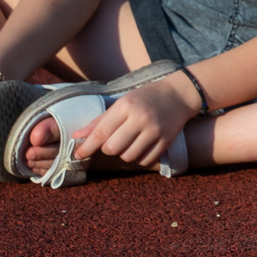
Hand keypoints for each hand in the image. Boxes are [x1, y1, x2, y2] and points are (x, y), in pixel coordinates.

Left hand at [68, 75, 198, 170]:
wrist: (179, 94)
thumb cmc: (145, 98)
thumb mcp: (122, 102)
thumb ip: (99, 121)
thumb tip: (76, 137)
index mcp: (126, 106)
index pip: (101, 133)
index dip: (86, 147)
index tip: (77, 155)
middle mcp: (141, 118)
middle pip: (113, 148)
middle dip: (107, 149)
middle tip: (112, 142)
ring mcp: (155, 130)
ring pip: (128, 157)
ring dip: (123, 154)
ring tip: (128, 143)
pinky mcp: (166, 141)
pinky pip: (145, 161)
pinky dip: (138, 158)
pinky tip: (140, 147)